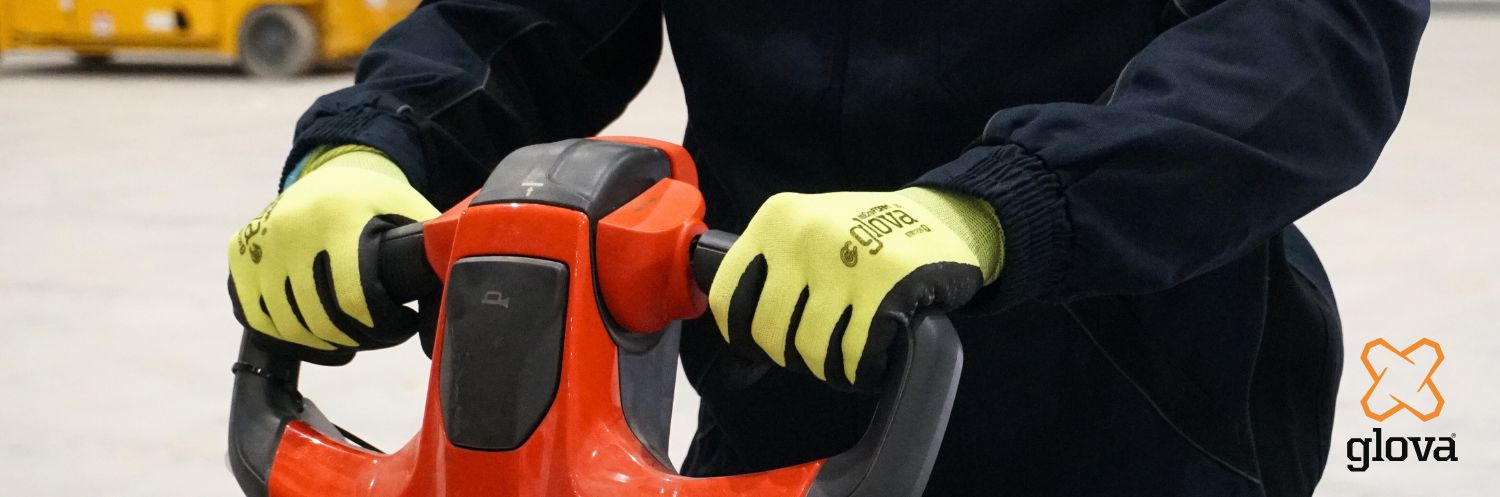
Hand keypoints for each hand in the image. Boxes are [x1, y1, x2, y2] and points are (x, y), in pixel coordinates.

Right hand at [227, 146, 439, 363]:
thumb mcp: (412, 212)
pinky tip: (317, 332)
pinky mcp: (239, 257)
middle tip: (383, 332)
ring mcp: (258, 244)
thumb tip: (461, 293)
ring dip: (324, 342)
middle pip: (320, 318)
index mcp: (336, 218)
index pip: (353, 298)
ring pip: (287, 325)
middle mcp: (289, 230)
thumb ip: (434, 248)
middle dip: (359, 337)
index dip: (382, 326)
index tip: (403, 324)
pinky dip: (288, 335)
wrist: (329, 170)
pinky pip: (257, 317)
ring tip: (354, 333)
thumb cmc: (378, 199)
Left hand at [708, 187, 1002, 390]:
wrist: (942, 217)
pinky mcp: (888, 286)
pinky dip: (860, 372)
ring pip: (811, 348)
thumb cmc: (863, 238)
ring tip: (846, 359)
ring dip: (829, 369)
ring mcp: (846, 259)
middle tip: (815, 352)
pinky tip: (870, 363)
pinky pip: (855, 355)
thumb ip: (768, 289)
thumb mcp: (805, 240)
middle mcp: (804, 234)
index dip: (740, 335)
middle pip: (769, 331)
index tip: (760, 348)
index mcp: (776, 220)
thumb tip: (734, 370)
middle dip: (792, 356)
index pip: (729, 295)